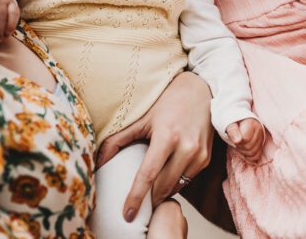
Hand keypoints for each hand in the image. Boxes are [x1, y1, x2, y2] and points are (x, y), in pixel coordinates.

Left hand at [97, 72, 212, 220]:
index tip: (127, 214)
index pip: (148, 175)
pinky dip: (174, 183)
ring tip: (150, 192)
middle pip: (162, 186)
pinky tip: (165, 178)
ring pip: (176, 187)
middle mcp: (186, 147)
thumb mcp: (142, 118)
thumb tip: (98, 162)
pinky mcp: (206, 158)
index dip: (136, 197)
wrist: (201, 91)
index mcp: (167, 136)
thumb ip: (119, 140)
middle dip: (149, 200)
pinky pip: (187, 180)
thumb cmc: (168, 102)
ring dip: (162, 192)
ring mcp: (199, 154)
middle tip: (137, 205)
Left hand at [226, 118, 264, 163]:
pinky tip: (244, 151)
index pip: (245, 139)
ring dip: (243, 152)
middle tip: (235, 142)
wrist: (238, 120)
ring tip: (239, 145)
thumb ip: (232, 130)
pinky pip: (257, 156)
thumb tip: (237, 140)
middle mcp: (259, 130)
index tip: (233, 137)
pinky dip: (249, 157)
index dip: (237, 141)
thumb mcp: (229, 123)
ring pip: (253, 153)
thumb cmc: (233, 122)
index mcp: (251, 123)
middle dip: (240, 147)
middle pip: (249, 147)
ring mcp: (261, 137)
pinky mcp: (261, 144)